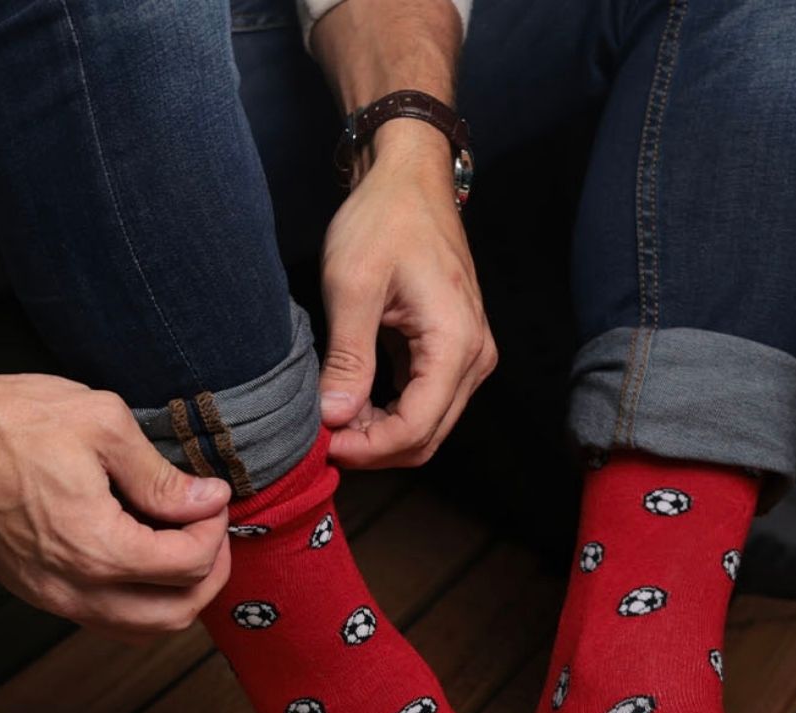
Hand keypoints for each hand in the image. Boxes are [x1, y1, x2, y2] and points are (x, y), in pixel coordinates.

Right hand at [0, 352, 231, 642]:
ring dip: (178, 595)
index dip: (215, 528)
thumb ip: (162, 475)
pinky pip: (108, 620)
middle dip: (210, 572)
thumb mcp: (103, 426)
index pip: (190, 565)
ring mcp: (51, 597)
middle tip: (211, 529)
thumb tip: (207, 499)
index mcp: (96, 549)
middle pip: (176, 614)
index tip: (211, 497)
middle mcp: (73, 588)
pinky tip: (146, 558)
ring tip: (185, 546)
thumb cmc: (6, 421)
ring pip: (143, 629)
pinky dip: (142, 600)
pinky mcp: (37, 592)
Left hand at [317, 125, 497, 467]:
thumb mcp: (352, 284)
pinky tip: (353, 405)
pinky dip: (389, 417)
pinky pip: (426, 406)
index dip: (365, 448)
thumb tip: (334, 418)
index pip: (414, 429)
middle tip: (320, 436)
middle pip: (425, 440)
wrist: (409, 180)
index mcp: (455, 343)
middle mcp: (474, 360)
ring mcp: (470, 359)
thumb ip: (347, 357)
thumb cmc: (383, 219)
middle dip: (371, 449)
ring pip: (427, 429)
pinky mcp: (455, 354)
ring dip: (379, 437)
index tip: (321, 441)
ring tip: (332, 420)